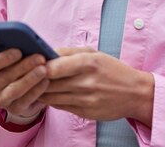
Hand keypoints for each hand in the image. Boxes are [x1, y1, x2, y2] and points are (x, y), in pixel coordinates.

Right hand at [0, 49, 49, 119]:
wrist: (25, 86)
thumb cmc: (20, 63)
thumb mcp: (16, 54)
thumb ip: (17, 48)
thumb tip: (28, 42)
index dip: (3, 58)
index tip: (18, 51)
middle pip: (4, 77)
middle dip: (24, 66)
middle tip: (40, 58)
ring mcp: (1, 99)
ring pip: (14, 90)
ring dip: (30, 79)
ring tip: (44, 69)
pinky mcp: (14, 109)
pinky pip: (25, 101)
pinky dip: (36, 90)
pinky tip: (46, 81)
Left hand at [38, 47, 153, 125]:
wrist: (134, 93)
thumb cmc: (112, 70)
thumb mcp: (94, 53)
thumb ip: (69, 52)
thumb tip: (45, 52)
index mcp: (88, 62)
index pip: (53, 67)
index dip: (39, 66)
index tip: (33, 63)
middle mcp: (85, 82)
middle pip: (48, 83)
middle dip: (36, 79)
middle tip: (29, 74)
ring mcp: (84, 99)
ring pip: (50, 96)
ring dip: (41, 91)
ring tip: (36, 84)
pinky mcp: (84, 112)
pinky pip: (59, 106)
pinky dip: (51, 99)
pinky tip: (50, 93)